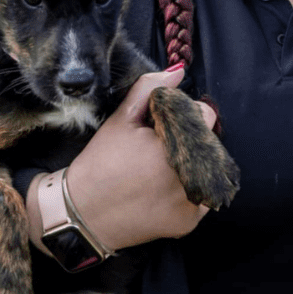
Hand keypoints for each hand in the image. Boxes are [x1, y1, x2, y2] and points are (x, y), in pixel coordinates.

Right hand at [27, 65, 216, 253]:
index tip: (162, 124)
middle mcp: (189, 177)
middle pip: (209, 142)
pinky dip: (189, 190)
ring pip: (209, 169)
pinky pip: (201, 197)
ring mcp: (191, 204)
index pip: (205, 116)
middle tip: (157, 148)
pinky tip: (162, 188)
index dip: (183, 114)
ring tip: (158, 169)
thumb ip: (150, 88)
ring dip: (192, 163)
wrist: (83, 212)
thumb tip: (178, 71)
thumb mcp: (121, 119)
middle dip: (189, 138)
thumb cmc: (101, 162)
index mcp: (174, 146)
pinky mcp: (188, 223)